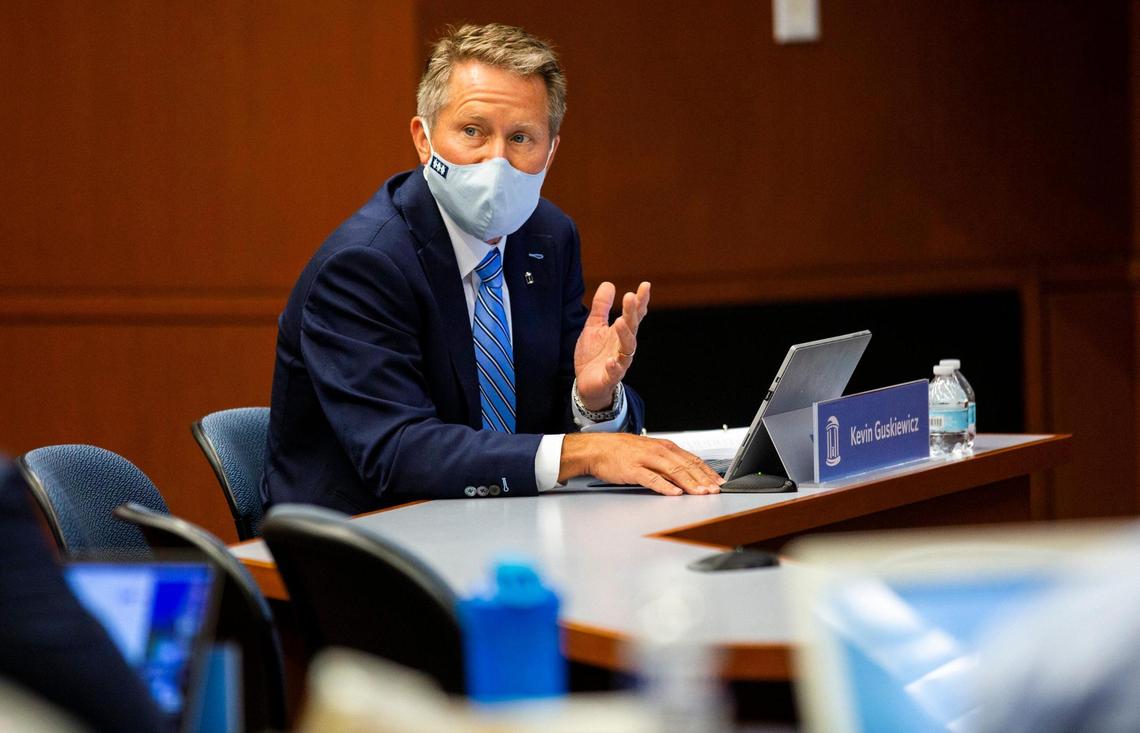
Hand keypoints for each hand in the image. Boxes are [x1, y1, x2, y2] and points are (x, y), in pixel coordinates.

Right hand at [559, 433, 722, 495]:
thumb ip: (666, 463)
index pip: (691, 459)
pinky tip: (675, 493)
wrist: (597, 449)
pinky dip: (665, 486)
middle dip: (703, 479)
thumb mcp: (648, 452)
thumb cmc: (621, 452)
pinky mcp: (634, 470)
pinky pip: (652, 479)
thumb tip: (686, 475)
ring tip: (701, 493)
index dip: (707, 471)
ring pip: (673, 471)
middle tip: (715, 490)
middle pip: (686, 466)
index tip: (718, 481)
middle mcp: (658, 451)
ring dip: (690, 483)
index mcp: (664, 447)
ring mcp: (646, 460)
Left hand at [573, 281, 649, 410]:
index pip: (634, 315)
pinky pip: (615, 373)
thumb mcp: (594, 326)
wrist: (587, 384)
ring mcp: (619, 362)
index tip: (645, 285)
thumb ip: (601, 307)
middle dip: (632, 312)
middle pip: (632, 327)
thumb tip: (609, 283)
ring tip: (620, 322)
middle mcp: (624, 346)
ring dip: (625, 335)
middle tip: (631, 296)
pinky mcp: (610, 377)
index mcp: (621, 332)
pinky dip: (614, 367)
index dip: (640, 301)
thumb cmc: (594, 354)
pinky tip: (611, 361)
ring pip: (627, 348)